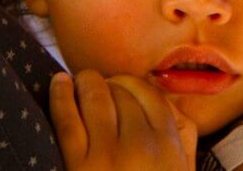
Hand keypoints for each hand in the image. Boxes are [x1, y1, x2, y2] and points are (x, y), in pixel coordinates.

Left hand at [50, 70, 198, 169]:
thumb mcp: (182, 170)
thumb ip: (183, 136)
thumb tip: (166, 102)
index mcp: (170, 146)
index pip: (150, 95)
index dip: (131, 84)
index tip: (119, 86)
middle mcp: (142, 147)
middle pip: (123, 93)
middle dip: (108, 83)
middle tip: (95, 83)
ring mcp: (109, 157)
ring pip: (96, 98)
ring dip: (85, 82)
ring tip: (76, 81)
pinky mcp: (78, 166)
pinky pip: (66, 118)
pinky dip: (60, 94)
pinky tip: (59, 83)